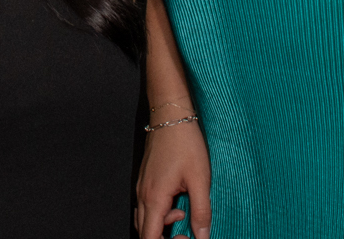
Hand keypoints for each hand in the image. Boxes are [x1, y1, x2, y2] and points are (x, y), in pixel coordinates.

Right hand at [134, 117, 210, 238]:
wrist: (170, 116)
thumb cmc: (185, 143)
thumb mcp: (200, 180)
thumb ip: (201, 212)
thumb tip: (203, 237)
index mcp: (155, 198)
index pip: (149, 238)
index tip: (184, 238)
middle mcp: (143, 195)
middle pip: (144, 232)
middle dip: (164, 238)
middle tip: (185, 232)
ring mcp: (141, 187)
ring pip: (143, 220)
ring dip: (161, 226)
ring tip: (184, 212)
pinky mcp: (145, 180)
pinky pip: (145, 207)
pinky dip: (159, 214)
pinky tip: (177, 202)